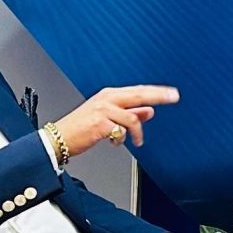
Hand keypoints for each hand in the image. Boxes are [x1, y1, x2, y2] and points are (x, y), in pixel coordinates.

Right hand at [54, 85, 178, 157]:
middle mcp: (106, 99)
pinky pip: (121, 131)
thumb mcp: (107, 117)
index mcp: (109, 95)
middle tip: (174, 97)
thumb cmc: (81, 128)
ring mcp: (102, 110)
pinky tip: (115, 142)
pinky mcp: (99, 123)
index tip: (172, 93)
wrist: (58, 138)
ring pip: (132, 118)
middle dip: (159, 96)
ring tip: (136, 141)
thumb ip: (130, 113)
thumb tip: (149, 111)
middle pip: (139, 95)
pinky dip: (122, 139)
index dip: (157, 91)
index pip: (138, 90)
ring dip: (137, 133)